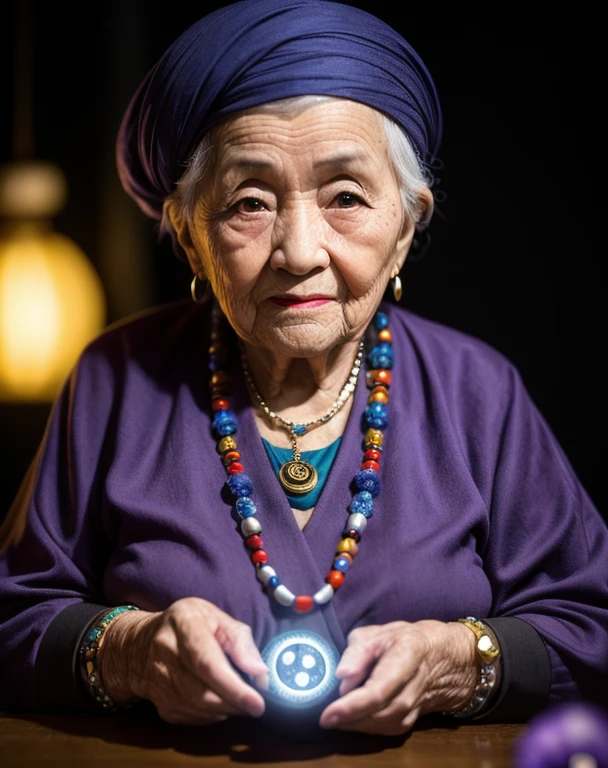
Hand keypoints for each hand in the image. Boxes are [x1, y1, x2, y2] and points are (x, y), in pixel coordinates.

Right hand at [97, 597, 267, 724]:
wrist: (140, 644)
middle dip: (234, 702)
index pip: (206, 661)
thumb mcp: (216, 617)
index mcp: (183, 623)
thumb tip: (259, 672)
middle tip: (256, 705)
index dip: (232, 685)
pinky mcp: (160, 704)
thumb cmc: (187, 625)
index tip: (257, 701)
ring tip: (242, 702)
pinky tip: (221, 702)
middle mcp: (164, 652)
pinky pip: (193, 718)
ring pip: (198, 708)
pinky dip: (213, 715)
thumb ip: (240, 640)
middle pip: (202, 691)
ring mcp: (158, 682)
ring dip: (226, 710)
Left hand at [319, 620, 476, 734]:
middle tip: (326, 718)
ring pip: (387, 724)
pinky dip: (370, 728)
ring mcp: (419, 704)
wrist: (441, 655)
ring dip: (359, 726)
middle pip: (384, 711)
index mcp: (407, 655)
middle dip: (352, 718)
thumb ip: (356, 652)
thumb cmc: (404, 639)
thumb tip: (342, 678)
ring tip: (335, 719)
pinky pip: (390, 729)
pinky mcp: (415, 717)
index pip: (379, 688)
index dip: (353, 705)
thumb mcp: (376, 633)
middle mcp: (416, 684)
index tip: (329, 714)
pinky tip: (353, 722)